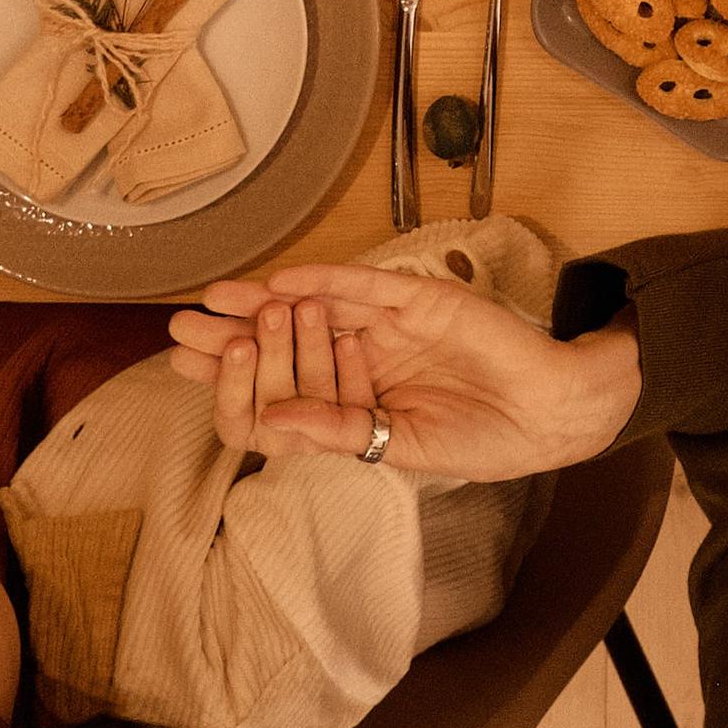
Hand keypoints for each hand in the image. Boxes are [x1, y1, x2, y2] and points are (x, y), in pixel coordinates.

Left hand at [167, 264, 632, 482]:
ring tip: (214, 298)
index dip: (236, 374)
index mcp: (359, 397)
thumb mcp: (401, 446)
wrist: (547, 411)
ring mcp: (390, 325)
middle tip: (180, 327)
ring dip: (266, 301)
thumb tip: (266, 426)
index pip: (284, 382)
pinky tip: (282, 282)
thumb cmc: (482, 438)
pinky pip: (364, 286)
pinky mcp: (418, 300)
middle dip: (235, 333)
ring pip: (317, 306)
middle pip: (288, 339)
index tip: (187, 368)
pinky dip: (324, 281)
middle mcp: (367, 355)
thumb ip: (339, 430)